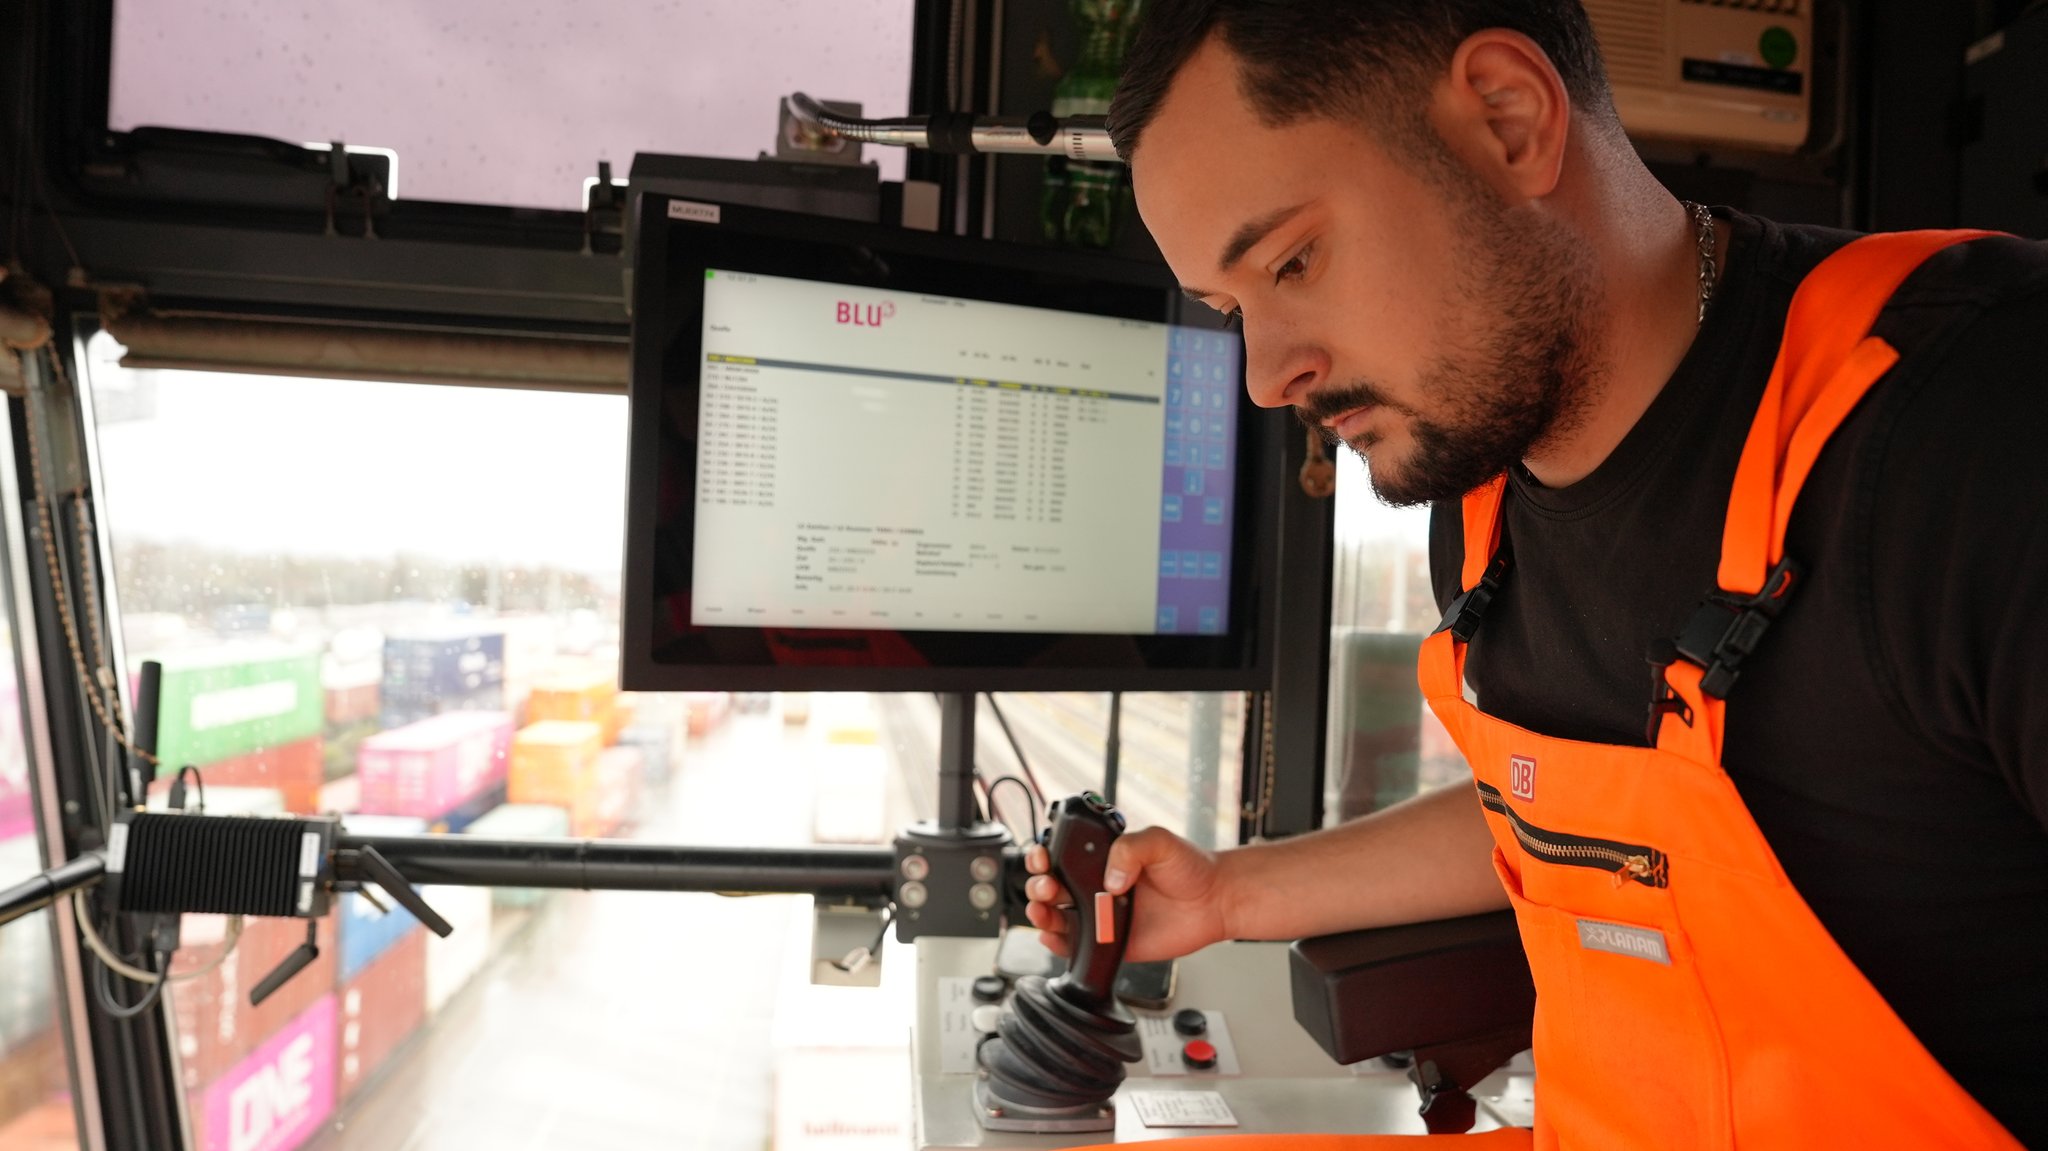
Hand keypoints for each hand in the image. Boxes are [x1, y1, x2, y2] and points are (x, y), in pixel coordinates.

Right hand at [1023, 826, 1229, 963]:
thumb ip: (1130, 849)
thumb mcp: (1159, 841)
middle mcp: (1097, 886)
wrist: (1214, 901)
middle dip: (1038, 885)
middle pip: (1051, 887)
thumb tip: (1109, 880)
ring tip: (1044, 910)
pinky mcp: (1110, 941)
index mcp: (1102, 859)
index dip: (1044, 856)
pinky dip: (1057, 943)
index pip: (1061, 856)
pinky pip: (1075, 945)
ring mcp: (1101, 915)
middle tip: (1048, 886)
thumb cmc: (1190, 867)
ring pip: (1056, 916)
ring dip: (1041, 913)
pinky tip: (1052, 935)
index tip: (1043, 858)